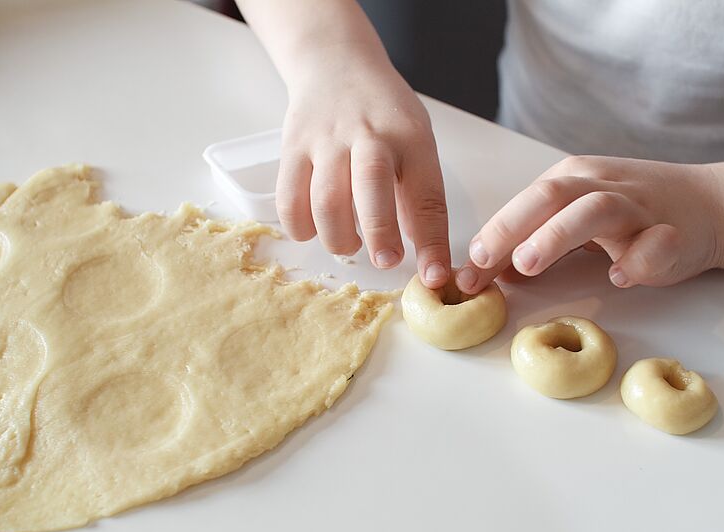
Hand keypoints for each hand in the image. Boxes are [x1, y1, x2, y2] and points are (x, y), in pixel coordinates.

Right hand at [277, 55, 449, 286]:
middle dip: (380, 234)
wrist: (335, 63)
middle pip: (371, 188)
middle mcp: (368, 136)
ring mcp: (325, 141)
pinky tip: (316, 229)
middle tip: (386, 261)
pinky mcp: (291, 149)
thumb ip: (418, 195)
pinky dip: (301, 228)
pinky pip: (288, 200)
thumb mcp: (416, 142)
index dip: (432, 242)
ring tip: (351, 244)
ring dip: (339, 238)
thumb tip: (425, 255)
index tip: (434, 276)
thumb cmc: (383, 112)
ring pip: (325, 201)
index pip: (427, 196)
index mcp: (410, 138)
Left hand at [455, 155, 723, 293]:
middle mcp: (602, 186)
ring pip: (596, 209)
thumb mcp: (576, 221)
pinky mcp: (675, 232)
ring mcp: (640, 206)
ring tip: (527, 264)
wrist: (711, 204)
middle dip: (511, 227)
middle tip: (483, 261)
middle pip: (551, 195)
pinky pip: (657, 241)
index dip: (492, 235)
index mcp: (574, 179)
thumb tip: (486, 270)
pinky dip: (639, 257)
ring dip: (557, 235)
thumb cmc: (632, 216)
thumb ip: (534, 241)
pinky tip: (620, 276)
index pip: (524, 203)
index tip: (465, 272)